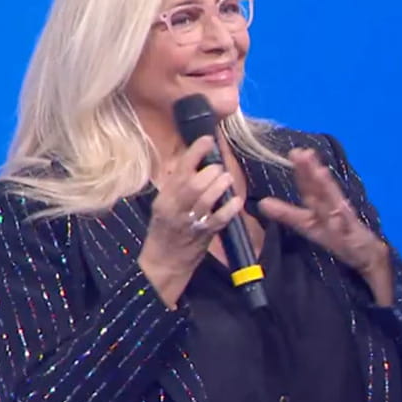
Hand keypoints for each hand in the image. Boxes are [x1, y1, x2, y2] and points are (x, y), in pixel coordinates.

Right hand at [139, 135, 243, 307]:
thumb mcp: (166, 204)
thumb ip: (179, 184)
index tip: (207, 140)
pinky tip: (237, 201)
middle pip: (192, 184)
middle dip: (209, 172)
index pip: (179, 170)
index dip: (195, 153)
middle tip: (218, 168)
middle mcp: (175, 207)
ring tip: (227, 178)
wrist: (164, 262)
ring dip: (219, 186)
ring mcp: (190, 222)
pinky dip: (229, 209)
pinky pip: (218, 220)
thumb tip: (197, 158)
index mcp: (165, 197)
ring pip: (204, 200)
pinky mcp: (203, 235)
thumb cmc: (167, 228)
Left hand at [258, 148, 393, 305]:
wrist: (369, 256)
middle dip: (311, 173)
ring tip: (320, 172)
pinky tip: (340, 209)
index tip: (295, 153)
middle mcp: (331, 212)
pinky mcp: (354, 236)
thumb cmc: (338, 236)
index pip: (309, 188)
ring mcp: (343, 222)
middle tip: (301, 154)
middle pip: (319, 190)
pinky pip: (347, 227)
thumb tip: (261, 203)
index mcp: (319, 210)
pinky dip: (344, 217)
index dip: (302, 172)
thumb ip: (288, 214)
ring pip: (333, 202)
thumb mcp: (310, 226)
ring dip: (328, 188)